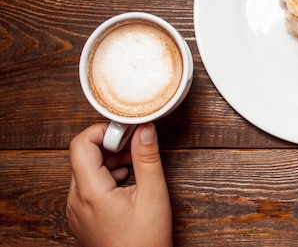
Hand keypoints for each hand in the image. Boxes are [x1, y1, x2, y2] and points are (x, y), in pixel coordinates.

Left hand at [67, 123, 172, 246]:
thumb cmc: (145, 241)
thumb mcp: (153, 195)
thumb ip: (147, 158)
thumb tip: (145, 129)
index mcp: (91, 192)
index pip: (81, 144)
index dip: (103, 131)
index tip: (127, 132)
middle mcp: (76, 200)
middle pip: (83, 155)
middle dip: (110, 144)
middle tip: (135, 146)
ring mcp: (76, 210)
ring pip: (85, 170)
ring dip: (108, 160)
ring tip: (134, 164)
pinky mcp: (81, 216)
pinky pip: (87, 186)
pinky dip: (105, 176)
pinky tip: (126, 180)